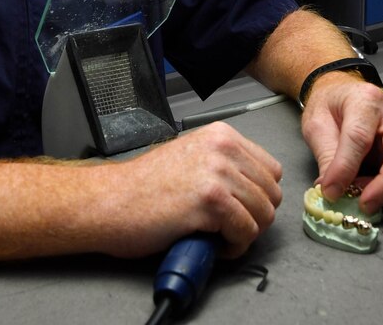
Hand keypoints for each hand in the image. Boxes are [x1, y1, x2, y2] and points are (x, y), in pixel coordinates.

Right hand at [103, 122, 281, 258]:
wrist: (110, 202)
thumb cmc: (143, 188)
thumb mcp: (191, 158)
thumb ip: (224, 165)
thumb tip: (252, 190)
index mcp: (221, 135)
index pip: (272, 170)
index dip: (258, 196)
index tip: (240, 209)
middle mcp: (223, 148)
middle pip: (272, 194)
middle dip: (254, 217)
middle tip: (228, 227)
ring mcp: (218, 173)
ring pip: (263, 215)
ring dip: (244, 234)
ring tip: (218, 237)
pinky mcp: (210, 201)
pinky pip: (245, 232)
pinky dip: (233, 247)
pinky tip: (212, 244)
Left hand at [300, 72, 382, 214]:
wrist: (341, 93)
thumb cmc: (330, 105)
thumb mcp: (316, 125)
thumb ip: (326, 157)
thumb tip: (332, 190)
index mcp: (364, 99)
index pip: (359, 137)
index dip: (346, 168)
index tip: (333, 191)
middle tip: (364, 204)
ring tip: (360, 197)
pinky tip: (370, 190)